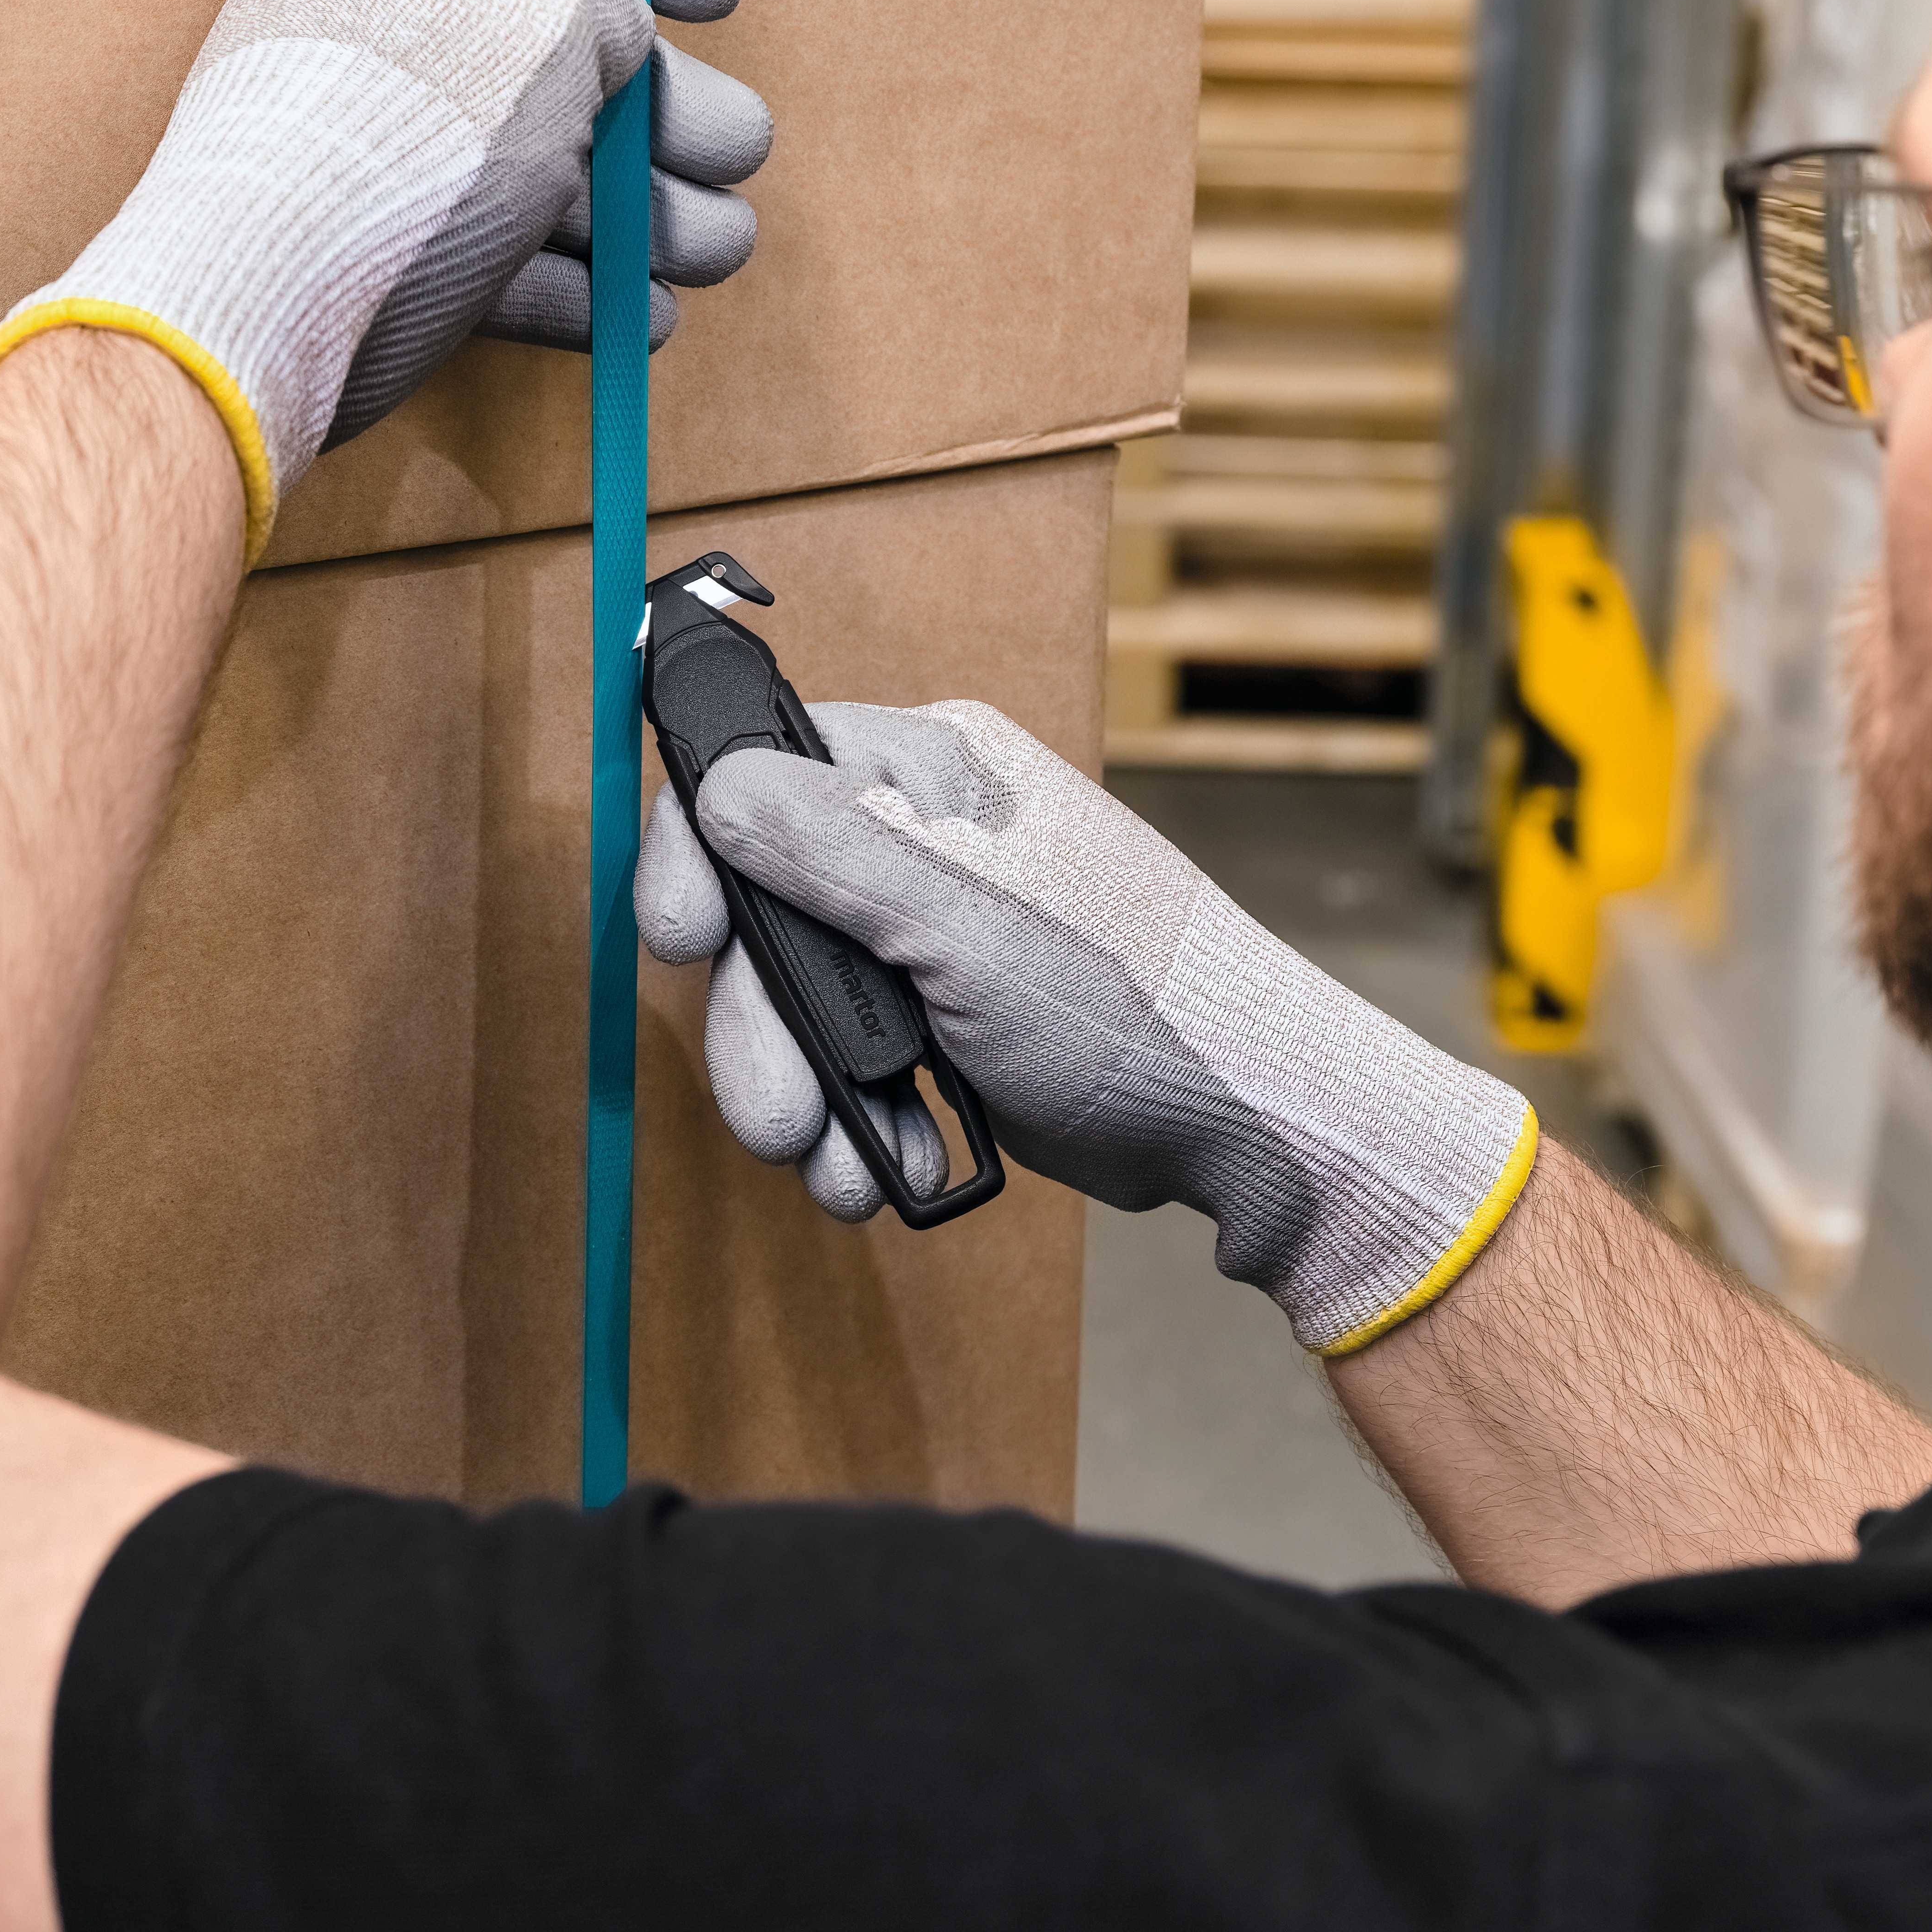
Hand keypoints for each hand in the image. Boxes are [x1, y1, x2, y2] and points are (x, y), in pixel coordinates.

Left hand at [0, 0, 766, 560]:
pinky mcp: (373, 252)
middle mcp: (382, 27)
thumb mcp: (541, 48)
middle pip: (558, 49)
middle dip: (669, 110)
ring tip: (717, 250)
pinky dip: (571, 286)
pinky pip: (492, 255)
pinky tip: (640, 318)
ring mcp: (375, 145)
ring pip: (538, 165)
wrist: (251, 315)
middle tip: (738, 151)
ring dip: (644, 216)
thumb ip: (600, 17)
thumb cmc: (398, 148)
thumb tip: (613, 25)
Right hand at [633, 700, 1537, 1351]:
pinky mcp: (945, 1015)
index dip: (699, 857)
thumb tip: (721, 783)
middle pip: (762, 906)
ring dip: (803, 1092)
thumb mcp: (970, 925)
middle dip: (760, 1025)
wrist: (1252, 1129)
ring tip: (837, 1165)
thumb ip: (835, 851)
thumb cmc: (1148, 1008)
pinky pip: (850, 1057)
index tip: (679, 937)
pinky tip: (883, 1162)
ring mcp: (932, 930)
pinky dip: (853, 1118)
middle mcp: (923, 834)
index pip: (759, 770)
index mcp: (934, 766)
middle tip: (773, 1115)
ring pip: (796, 997)